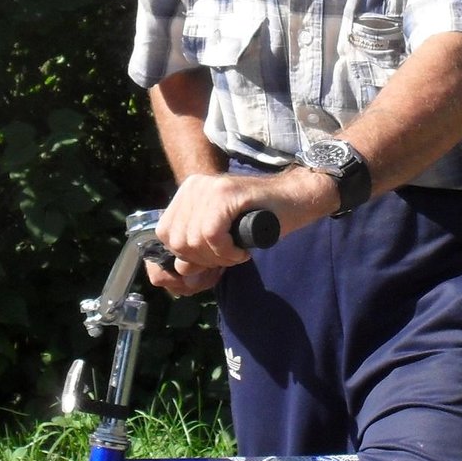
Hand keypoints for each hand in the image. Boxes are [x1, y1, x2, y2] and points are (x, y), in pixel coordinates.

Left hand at [147, 173, 258, 297]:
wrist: (296, 199)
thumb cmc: (261, 220)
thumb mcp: (220, 235)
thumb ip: (197, 251)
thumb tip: (180, 274)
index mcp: (187, 192)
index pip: (165, 234)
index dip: (187, 256)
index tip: (213, 259)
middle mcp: (193, 186)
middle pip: (177, 240)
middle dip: (203, 259)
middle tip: (229, 256)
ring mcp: (208, 187)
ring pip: (194, 240)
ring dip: (218, 257)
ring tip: (237, 252)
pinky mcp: (225, 193)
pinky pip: (211, 235)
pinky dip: (227, 251)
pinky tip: (241, 251)